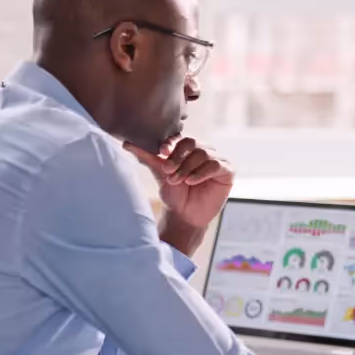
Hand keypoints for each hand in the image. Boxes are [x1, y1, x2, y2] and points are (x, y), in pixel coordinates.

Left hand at [124, 136, 233, 254]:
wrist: (184, 216)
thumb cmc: (173, 195)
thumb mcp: (160, 173)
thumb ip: (147, 156)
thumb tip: (126, 143)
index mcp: (189, 148)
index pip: (181, 138)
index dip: (172, 143)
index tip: (161, 151)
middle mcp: (204, 151)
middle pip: (192, 143)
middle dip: (178, 157)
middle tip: (168, 171)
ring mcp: (217, 160)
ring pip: (203, 153)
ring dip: (188, 167)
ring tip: (178, 180)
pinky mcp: (227, 171)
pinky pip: (216, 164)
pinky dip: (201, 172)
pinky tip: (191, 181)